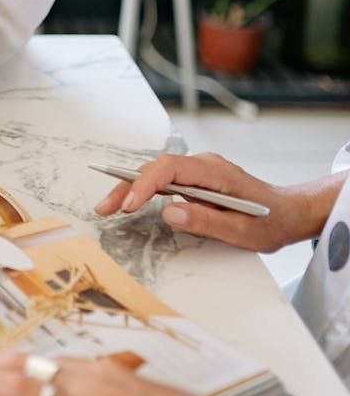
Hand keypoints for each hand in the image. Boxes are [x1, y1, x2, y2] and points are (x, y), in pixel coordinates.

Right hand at [92, 152, 314, 251]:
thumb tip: (169, 211)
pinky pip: (163, 179)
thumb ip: (207, 220)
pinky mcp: (195, 179)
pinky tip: (128, 201)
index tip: (130, 205)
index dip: (145, 184)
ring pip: (155, 172)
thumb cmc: (272, 222)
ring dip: (130, 188)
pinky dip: (143, 190)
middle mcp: (203, 164)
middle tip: (105, 208)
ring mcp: (198, 170)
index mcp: (215, 172)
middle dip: (127, 187)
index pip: (170, 168)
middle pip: (155, 168)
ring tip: (109, 207)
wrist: (291, 212)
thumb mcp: (244, 230)